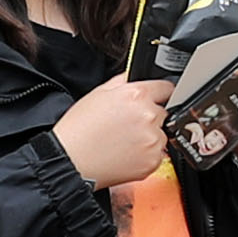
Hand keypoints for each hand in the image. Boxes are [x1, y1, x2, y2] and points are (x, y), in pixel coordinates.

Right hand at [57, 73, 172, 187]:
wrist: (71, 161)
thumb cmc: (79, 130)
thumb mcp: (98, 93)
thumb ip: (123, 81)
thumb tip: (135, 75)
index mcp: (136, 95)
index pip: (166, 88)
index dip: (160, 93)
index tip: (158, 98)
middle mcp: (148, 116)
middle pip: (162, 112)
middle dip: (149, 117)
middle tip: (126, 125)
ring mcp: (152, 140)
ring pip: (160, 134)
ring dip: (148, 136)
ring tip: (123, 141)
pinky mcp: (153, 161)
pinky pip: (157, 154)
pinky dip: (146, 154)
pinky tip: (125, 153)